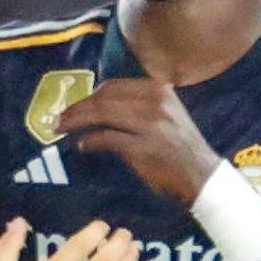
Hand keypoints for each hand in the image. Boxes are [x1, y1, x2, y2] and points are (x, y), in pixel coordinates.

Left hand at [56, 75, 220, 205]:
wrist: (201, 175)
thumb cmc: (179, 146)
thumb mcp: (165, 113)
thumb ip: (137, 104)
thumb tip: (98, 104)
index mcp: (158, 89)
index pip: (113, 86)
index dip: (89, 95)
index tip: (76, 105)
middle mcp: (155, 102)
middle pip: (103, 98)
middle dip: (77, 108)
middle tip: (59, 119)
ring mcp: (150, 125)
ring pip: (102, 115)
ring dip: (76, 122)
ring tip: (62, 129)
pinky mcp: (143, 148)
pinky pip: (108, 139)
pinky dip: (91, 141)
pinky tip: (83, 145)